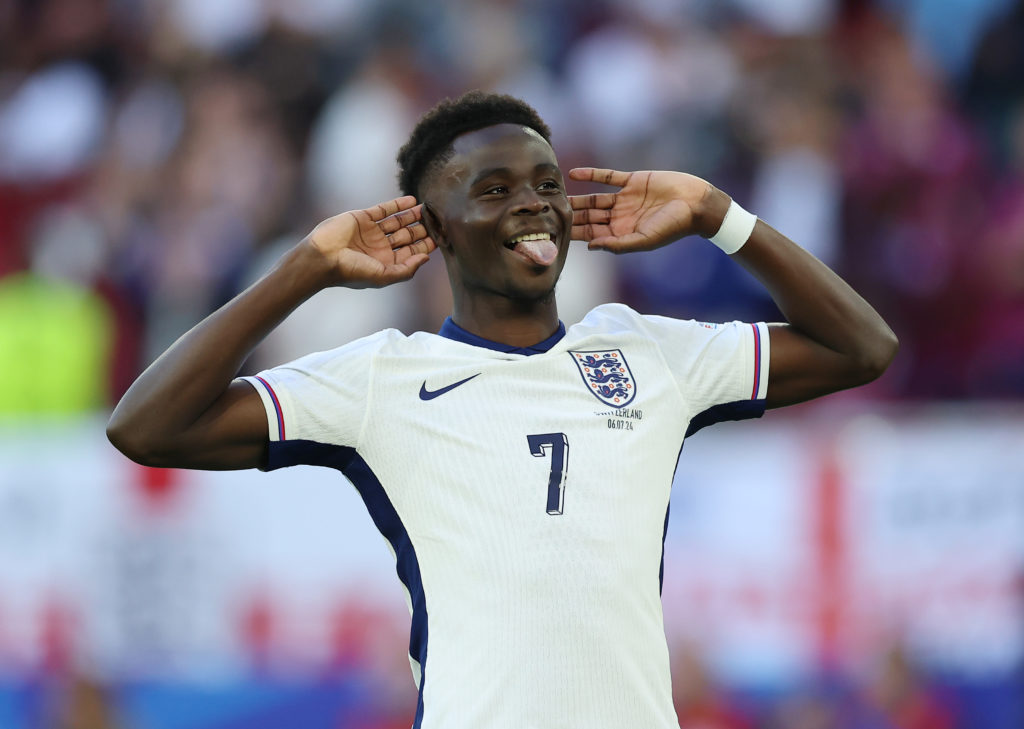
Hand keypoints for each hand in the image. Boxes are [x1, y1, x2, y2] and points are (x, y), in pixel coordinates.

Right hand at [307, 195, 435, 287]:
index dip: (426, 246)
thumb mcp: (383, 276)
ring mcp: (372, 231)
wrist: (323, 257)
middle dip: (422, 229)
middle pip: (407, 236)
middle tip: (438, 220)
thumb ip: (407, 270)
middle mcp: (381, 247)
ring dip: (412, 215)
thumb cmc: (352, 271)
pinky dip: (398, 204)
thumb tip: (427, 259)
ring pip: (397, 221)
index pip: (411, 252)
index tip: (441, 237)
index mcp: (386, 262)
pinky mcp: (363, 218)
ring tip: (428, 209)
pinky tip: (412, 200)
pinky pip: (384, 209)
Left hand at [568, 168, 725, 252]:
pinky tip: (573, 173)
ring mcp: (624, 199)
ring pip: (593, 199)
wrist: (696, 203)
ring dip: (576, 197)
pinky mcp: (631, 181)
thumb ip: (618, 245)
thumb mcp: (644, 240)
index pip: (591, 235)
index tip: (553, 232)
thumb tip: (591, 247)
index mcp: (621, 234)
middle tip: (546, 213)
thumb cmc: (673, 227)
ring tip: (555, 194)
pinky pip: (607, 177)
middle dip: (570, 216)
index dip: (573, 234)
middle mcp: (620, 217)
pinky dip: (590, 175)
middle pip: (588, 217)